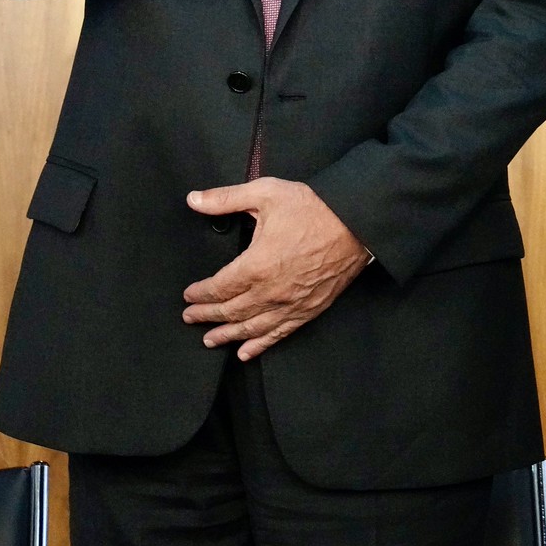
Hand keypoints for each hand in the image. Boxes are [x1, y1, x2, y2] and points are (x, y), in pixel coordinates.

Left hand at [181, 177, 370, 359]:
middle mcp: (271, 291)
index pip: (219, 287)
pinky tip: (246, 352)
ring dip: (227, 335)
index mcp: (257, 265)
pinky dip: (260, 344)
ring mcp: (291, 304)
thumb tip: (193, 200)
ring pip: (251, 327)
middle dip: (207, 316)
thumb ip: (226, 199)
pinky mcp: (308, 309)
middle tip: (190, 318)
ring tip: (210, 340)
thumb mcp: (267, 193)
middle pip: (230, 311)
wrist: (357, 223)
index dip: (200, 294)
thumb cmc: (313, 207)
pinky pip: (279, 333)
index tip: (189, 295)